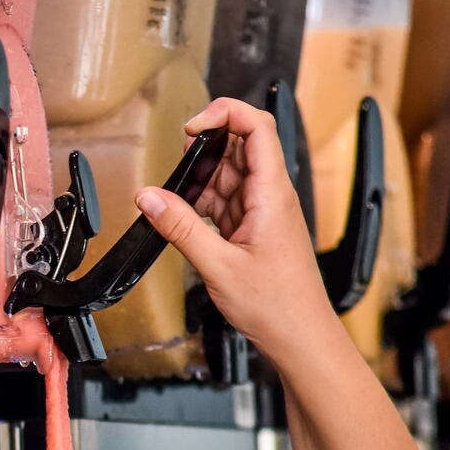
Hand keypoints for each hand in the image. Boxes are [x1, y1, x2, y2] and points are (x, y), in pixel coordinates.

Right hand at [132, 98, 344, 371]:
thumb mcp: (218, 266)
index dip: (224, 114)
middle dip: (204, 148)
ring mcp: (263, 211)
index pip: (256, 126)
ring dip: (200, 180)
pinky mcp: (255, 228)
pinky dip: (203, 203)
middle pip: (240, 145)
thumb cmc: (276, 305)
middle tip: (177, 167)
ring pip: (230, 173)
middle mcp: (271, 195)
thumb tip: (149, 198)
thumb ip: (181, 228)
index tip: (191, 128)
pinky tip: (185, 219)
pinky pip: (227, 200)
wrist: (301, 336)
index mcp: (271, 193)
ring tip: (176, 202)